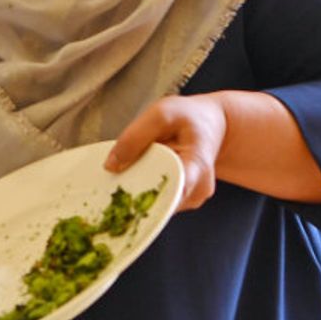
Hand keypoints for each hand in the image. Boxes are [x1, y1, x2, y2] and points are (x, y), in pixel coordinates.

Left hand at [106, 94, 226, 212]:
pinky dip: (146, 193)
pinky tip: (139, 179)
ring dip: (140, 194)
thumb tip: (110, 166)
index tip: (125, 200)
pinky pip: (161, 202)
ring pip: (159, 205)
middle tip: (113, 185)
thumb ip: (134, 137)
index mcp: (197, 165)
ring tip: (130, 175)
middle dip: (135, 196)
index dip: (149, 200)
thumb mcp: (160, 114)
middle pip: (161, 203)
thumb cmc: (188, 116)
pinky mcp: (185, 201)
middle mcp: (199, 188)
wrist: (210, 123)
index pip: (175, 191)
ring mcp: (193, 198)